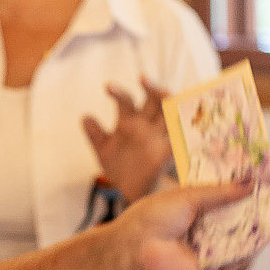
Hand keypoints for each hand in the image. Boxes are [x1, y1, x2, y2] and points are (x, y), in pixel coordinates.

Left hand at [81, 81, 173, 201]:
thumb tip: (85, 118)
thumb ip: (95, 134)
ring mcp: (159, 136)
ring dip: (169, 102)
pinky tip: (184, 118)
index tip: (107, 87)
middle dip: (150, 87)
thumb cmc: (120, 166)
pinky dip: (182, 127)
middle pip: (153, 100)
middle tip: (143, 78)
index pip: (125, 101)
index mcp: (129, 121)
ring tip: (166, 92)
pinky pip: (179, 136)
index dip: (118, 93)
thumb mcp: (104, 150)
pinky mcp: (168, 151)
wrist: (131, 191)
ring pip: (169, 113)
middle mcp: (146, 125)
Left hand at [114, 180, 253, 269]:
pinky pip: (235, 265)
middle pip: (238, 223)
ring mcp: (209, 250)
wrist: (135, 248)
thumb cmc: (153, 218)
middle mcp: (205, 230)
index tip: (260, 182)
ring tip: (268, 222)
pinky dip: (245, 256)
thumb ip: (220, 192)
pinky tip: (254, 244)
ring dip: (255, 235)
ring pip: (242, 244)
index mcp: (198, 209)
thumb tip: (250, 183)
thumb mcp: (189, 196)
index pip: (228, 201)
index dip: (244, 193)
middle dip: (255, 214)